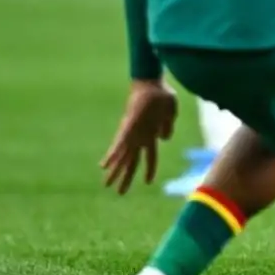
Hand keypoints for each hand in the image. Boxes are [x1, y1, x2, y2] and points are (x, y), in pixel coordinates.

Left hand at [100, 79, 176, 193]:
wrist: (151, 82)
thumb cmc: (161, 94)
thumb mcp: (170, 112)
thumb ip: (167, 126)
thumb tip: (164, 139)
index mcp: (151, 135)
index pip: (150, 157)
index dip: (149, 170)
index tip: (149, 182)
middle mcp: (139, 137)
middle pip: (132, 161)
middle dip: (126, 177)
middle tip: (119, 193)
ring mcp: (132, 132)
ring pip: (122, 157)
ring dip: (115, 172)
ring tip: (106, 185)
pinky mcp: (127, 126)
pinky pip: (118, 144)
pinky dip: (111, 155)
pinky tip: (103, 165)